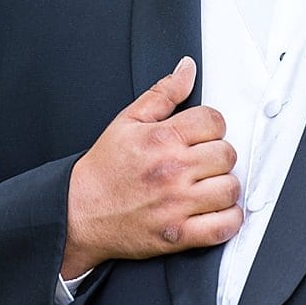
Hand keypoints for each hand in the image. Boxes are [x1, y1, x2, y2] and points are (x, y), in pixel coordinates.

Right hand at [62, 57, 242, 277]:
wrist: (74, 214)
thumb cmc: (102, 170)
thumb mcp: (126, 122)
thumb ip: (163, 93)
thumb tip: (187, 69)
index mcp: (161, 140)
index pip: (215, 121)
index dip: (211, 127)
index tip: (201, 136)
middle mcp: (171, 171)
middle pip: (227, 154)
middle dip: (217, 156)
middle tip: (201, 163)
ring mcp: (176, 205)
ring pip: (230, 188)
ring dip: (223, 187)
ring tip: (206, 186)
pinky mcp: (178, 235)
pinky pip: (225, 226)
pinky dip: (228, 221)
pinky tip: (214, 212)